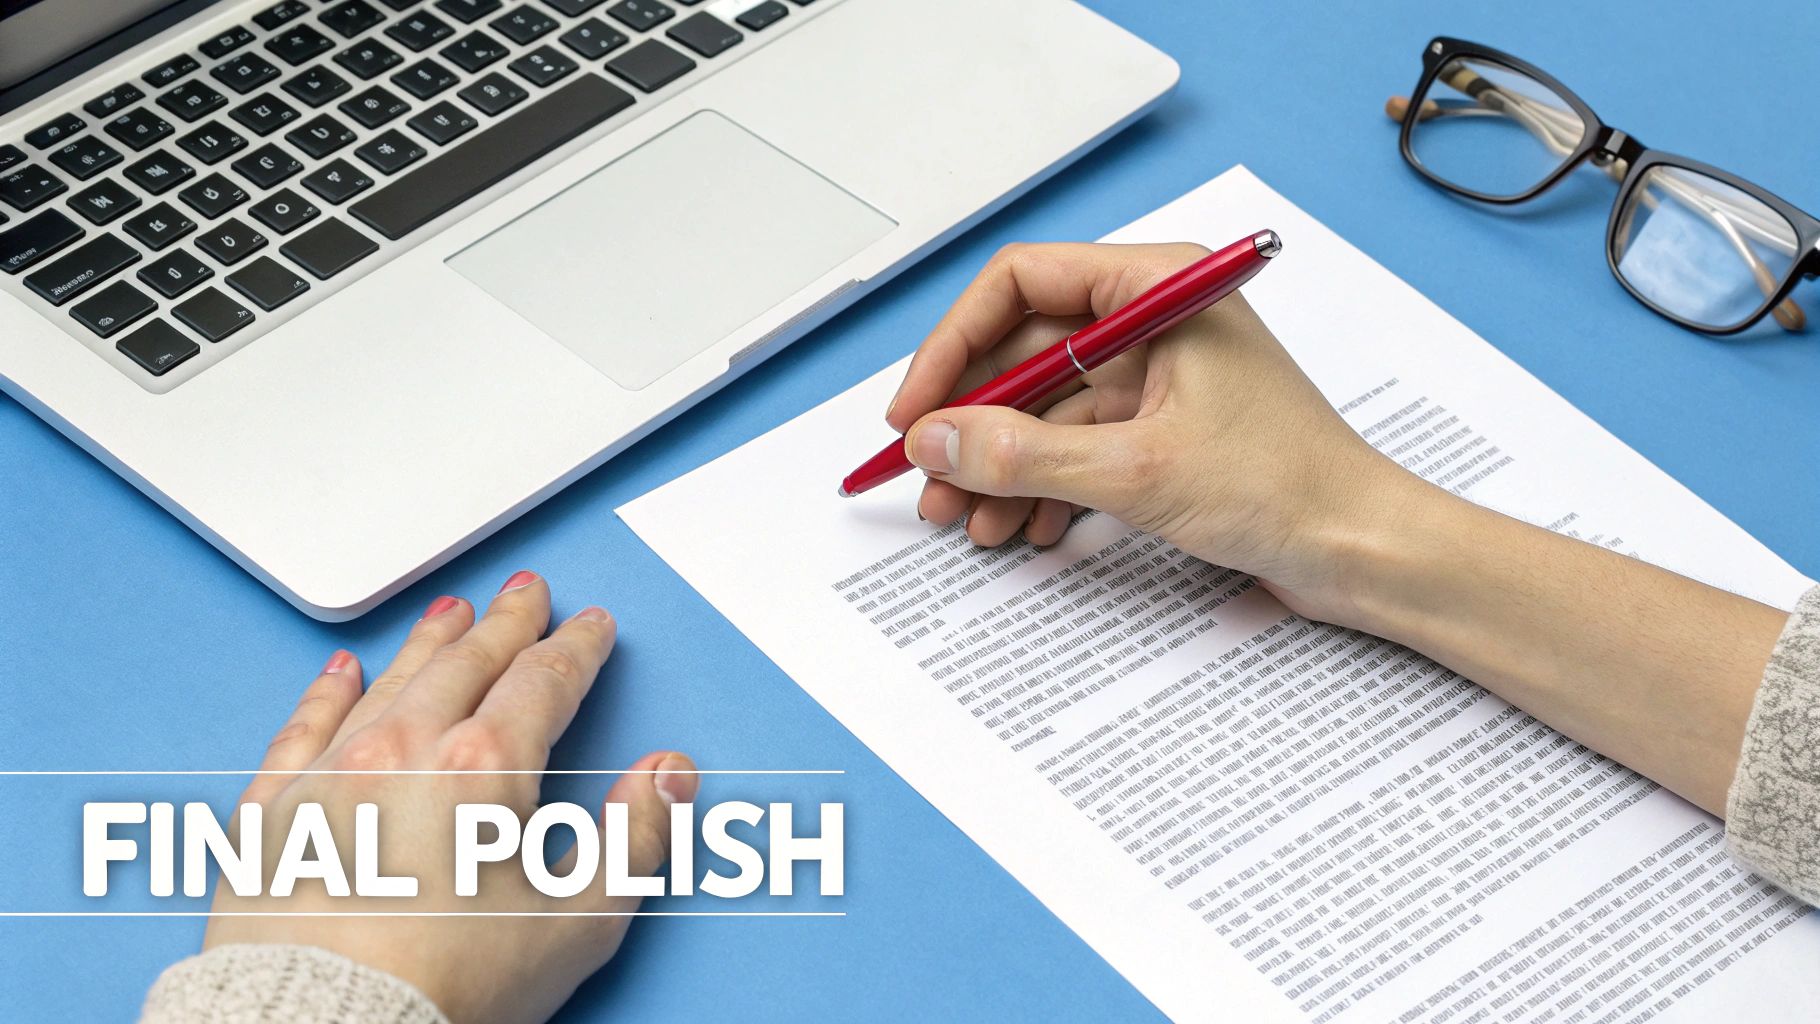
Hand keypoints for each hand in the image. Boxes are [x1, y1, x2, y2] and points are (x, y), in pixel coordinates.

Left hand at [204, 570, 696, 1023]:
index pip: (544, 680)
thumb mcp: (580, 923)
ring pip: (390, 681)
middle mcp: (404, 751)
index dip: (576, 648)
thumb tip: (667, 775)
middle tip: (524, 594)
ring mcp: (331, 775)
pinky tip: (341, 672)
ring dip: (430, 642)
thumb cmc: (448, 989)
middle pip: (468, 662)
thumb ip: (635, 837)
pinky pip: (302, 728)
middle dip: (506, 624)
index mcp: (485, 767)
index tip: (590, 628)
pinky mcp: (272, 813)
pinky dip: (326, 694)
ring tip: (452, 612)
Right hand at [890, 242, 1789, 818]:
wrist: (1366, 552)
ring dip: (999, 466)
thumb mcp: (1136, 472)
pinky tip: (1020, 530)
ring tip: (966, 522)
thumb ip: (1023, 453)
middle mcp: (1153, 320)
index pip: (1020, 284)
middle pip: (1024, 352)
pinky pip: (1075, 446)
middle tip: (929, 479)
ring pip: (1043, 408)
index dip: (953, 345)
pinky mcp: (1161, 430)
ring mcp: (1157, 377)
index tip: (916, 410)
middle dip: (972, 424)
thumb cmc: (1293, 488)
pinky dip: (1041, 487)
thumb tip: (938, 439)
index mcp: (1158, 288)